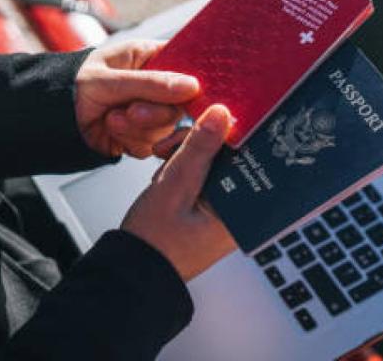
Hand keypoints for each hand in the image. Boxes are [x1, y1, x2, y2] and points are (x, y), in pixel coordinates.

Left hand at [75, 40, 199, 157]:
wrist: (47, 117)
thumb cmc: (71, 84)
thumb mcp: (110, 79)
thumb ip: (151, 83)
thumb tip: (190, 86)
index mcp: (148, 57)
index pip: (186, 65)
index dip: (191, 81)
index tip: (189, 93)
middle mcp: (153, 85)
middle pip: (179, 104)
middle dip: (154, 112)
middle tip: (132, 110)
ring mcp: (147, 112)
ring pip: (165, 128)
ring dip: (137, 127)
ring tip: (111, 118)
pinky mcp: (139, 135)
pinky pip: (150, 145)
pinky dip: (130, 140)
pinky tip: (111, 129)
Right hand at [122, 105, 236, 280]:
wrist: (133, 269)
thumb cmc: (156, 243)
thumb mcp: (175, 186)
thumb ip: (199, 149)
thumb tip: (222, 114)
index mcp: (243, 213)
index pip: (248, 157)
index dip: (225, 135)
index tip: (202, 123)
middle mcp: (240, 212)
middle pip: (231, 157)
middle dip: (200, 145)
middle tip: (170, 148)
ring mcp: (225, 210)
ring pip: (215, 163)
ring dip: (188, 155)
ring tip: (163, 163)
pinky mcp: (211, 208)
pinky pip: (205, 176)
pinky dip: (185, 169)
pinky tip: (167, 172)